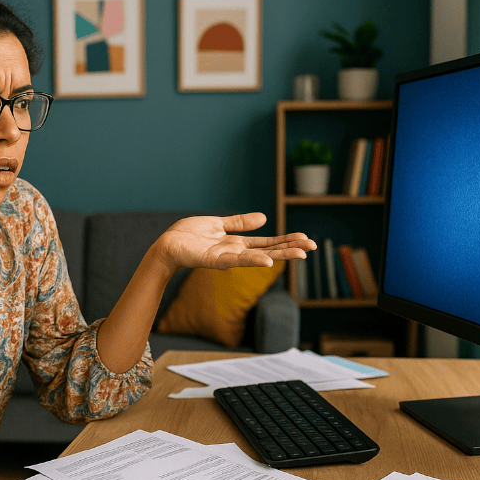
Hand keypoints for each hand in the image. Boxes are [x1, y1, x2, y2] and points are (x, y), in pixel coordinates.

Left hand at [153, 212, 316, 273]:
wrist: (166, 244)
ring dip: (279, 255)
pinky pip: (237, 261)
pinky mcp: (214, 261)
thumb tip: (265, 218)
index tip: (306, 239)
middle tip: (313, 247)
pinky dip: (253, 261)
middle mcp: (236, 252)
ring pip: (259, 257)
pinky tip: (269, 261)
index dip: (286, 240)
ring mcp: (227, 258)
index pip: (267, 243)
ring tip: (300, 254)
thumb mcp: (218, 224)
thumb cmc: (188, 235)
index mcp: (237, 243)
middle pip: (269, 250)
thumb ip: (240, 223)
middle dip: (290, 249)